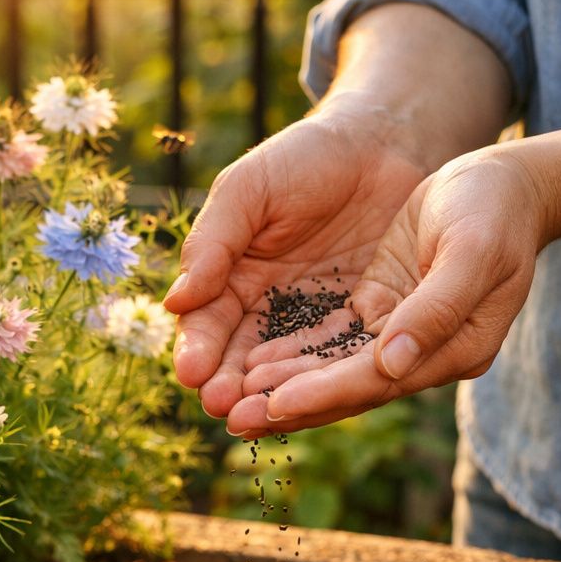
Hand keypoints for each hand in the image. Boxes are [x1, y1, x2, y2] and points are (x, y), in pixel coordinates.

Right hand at [162, 98, 431, 425]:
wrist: (384, 145)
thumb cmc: (306, 158)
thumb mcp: (249, 189)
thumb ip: (214, 241)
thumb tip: (176, 301)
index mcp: (231, 277)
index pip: (207, 323)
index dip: (198, 349)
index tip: (190, 374)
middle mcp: (268, 308)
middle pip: (241, 358)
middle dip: (228, 384)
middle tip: (221, 407)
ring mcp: (315, 321)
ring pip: (287, 368)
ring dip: (270, 395)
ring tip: (257, 417)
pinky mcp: (362, 325)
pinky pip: (341, 359)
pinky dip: (326, 382)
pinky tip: (315, 401)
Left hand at [225, 146, 554, 434]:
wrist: (506, 182)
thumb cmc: (496, 208)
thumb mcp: (474, 250)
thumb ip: (436, 310)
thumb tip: (391, 365)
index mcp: (456, 347)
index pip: (378, 379)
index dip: (324, 392)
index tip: (273, 404)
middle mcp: (425, 353)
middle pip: (348, 387)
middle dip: (289, 404)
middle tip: (231, 418)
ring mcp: (400, 334)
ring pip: (332, 369)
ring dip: (284, 386)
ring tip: (229, 401)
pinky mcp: (381, 308)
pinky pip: (329, 340)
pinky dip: (292, 354)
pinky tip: (250, 363)